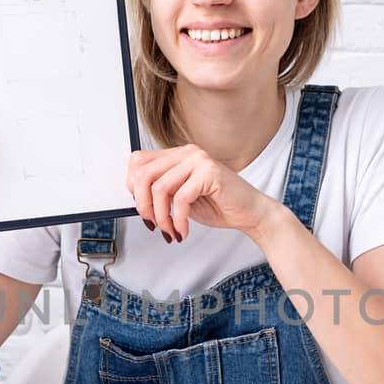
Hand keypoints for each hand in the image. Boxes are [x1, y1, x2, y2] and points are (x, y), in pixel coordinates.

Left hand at [126, 145, 278, 242]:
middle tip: (153, 223)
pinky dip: (178, 220)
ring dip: (161, 216)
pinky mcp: (210, 173)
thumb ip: (161, 192)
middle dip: (143, 204)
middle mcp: (188, 153)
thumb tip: (136, 199)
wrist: (250, 213)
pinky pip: (181, 198)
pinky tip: (183, 230)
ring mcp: (199, 161)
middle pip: (144, 173)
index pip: (139, 161)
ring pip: (159, 187)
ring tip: (170, 230)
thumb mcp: (181, 197)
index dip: (133, 187)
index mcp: (179, 155)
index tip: (143, 209)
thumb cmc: (219, 205)